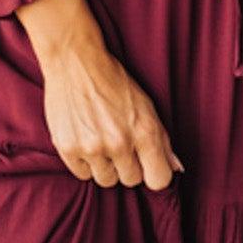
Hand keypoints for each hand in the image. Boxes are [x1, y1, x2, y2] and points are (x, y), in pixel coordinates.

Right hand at [15, 0, 184, 190]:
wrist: (75, 62)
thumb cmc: (114, 83)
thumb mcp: (146, 105)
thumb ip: (162, 140)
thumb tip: (176, 168)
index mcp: (144, 132)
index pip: (159, 180)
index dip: (154, 173)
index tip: (146, 164)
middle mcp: (119, 142)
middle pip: (130, 180)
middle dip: (127, 165)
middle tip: (118, 142)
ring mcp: (92, 147)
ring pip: (105, 180)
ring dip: (105, 165)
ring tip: (100, 138)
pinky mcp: (67, 148)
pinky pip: (82, 174)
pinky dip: (84, 162)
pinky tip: (84, 138)